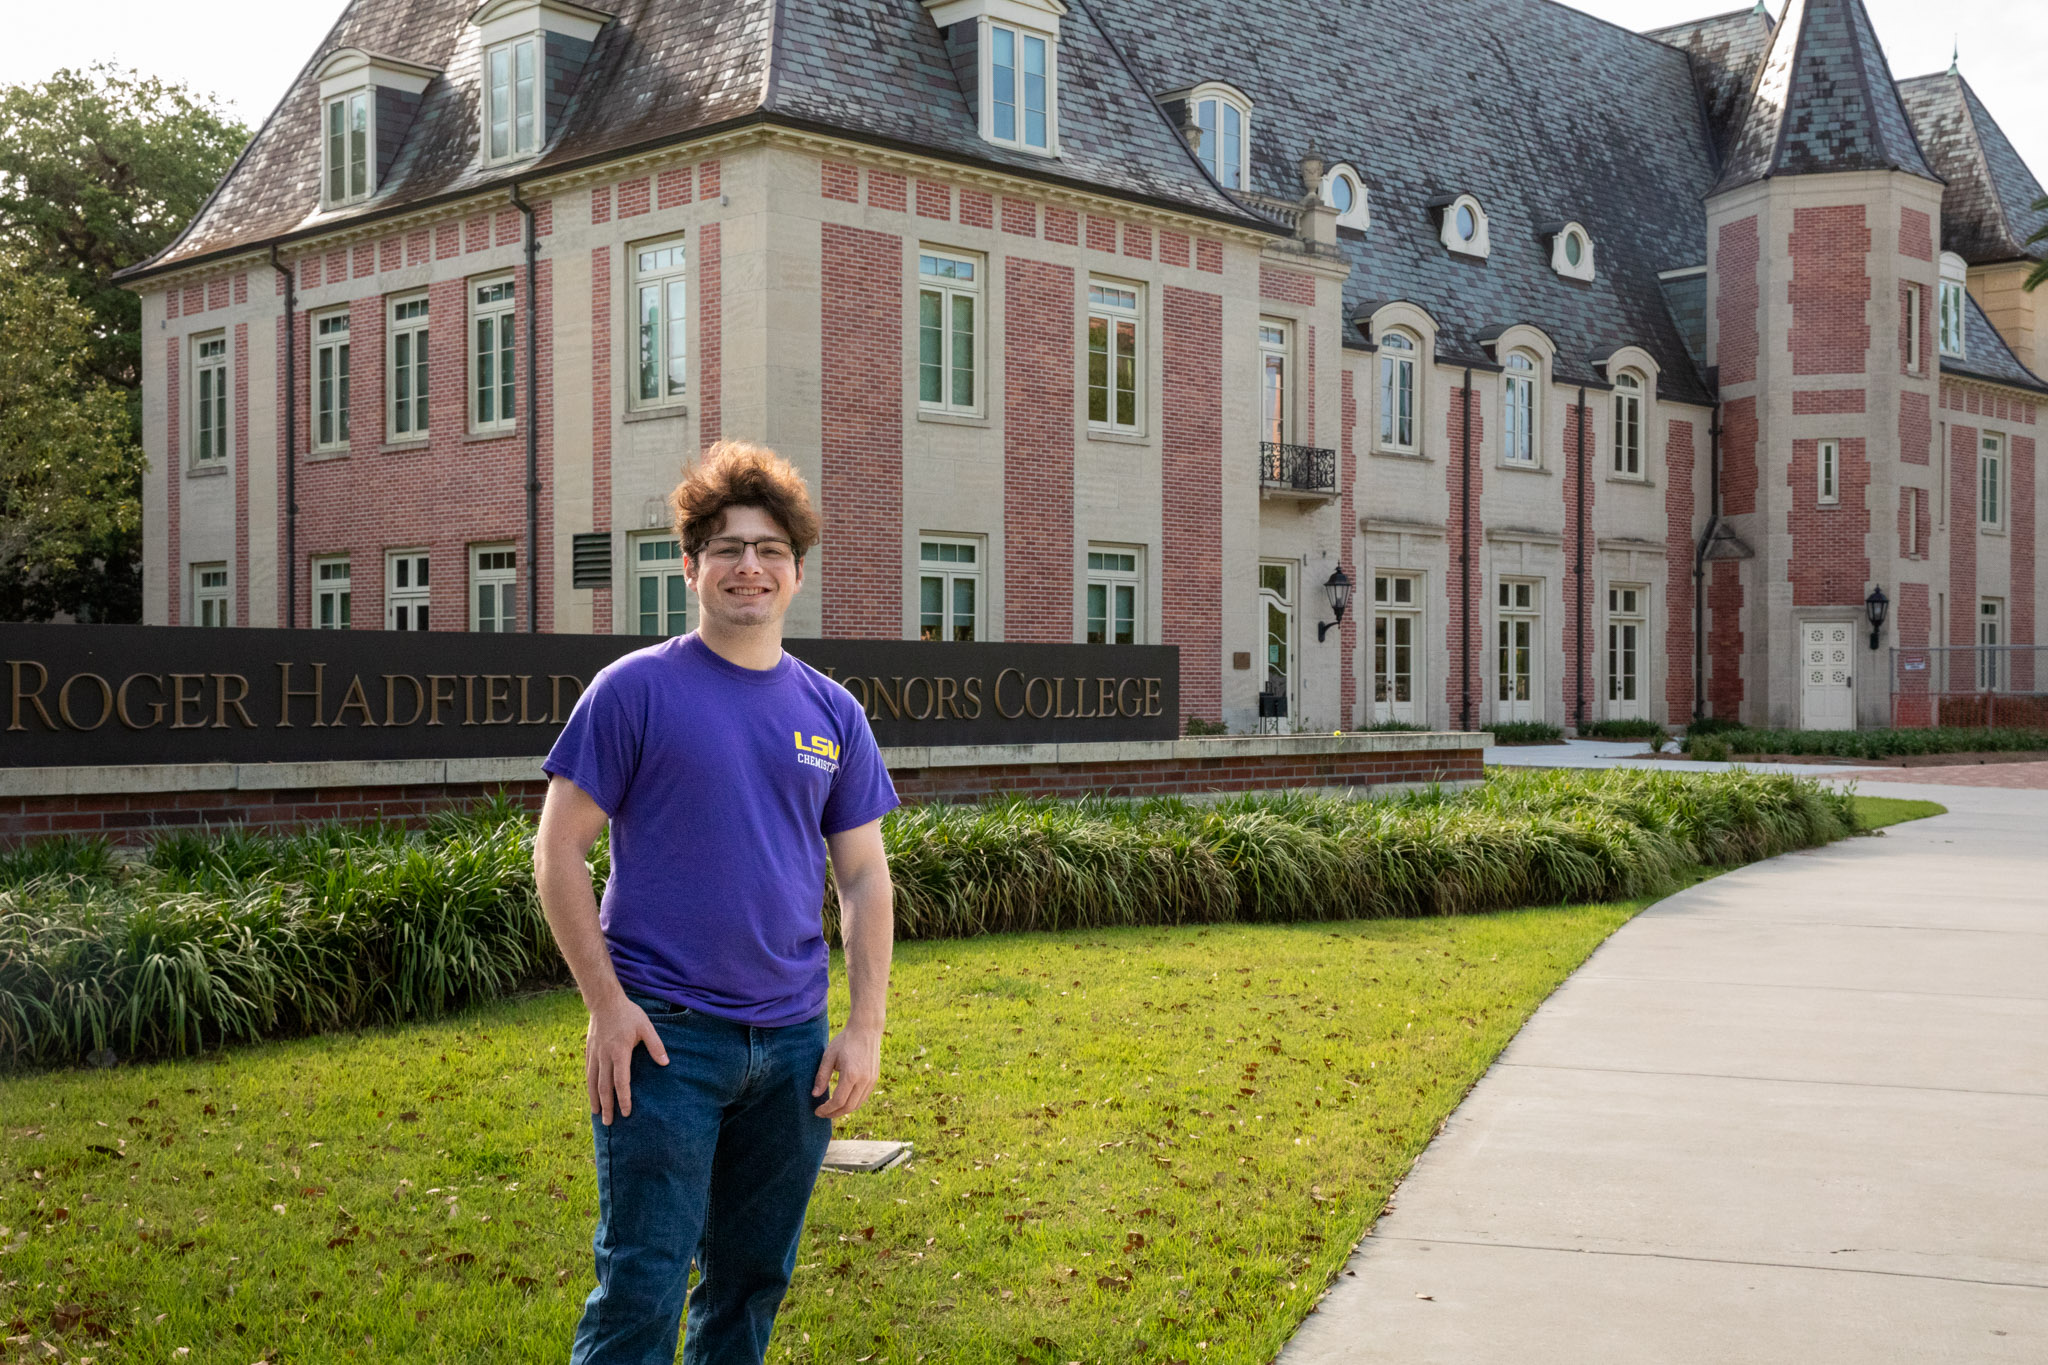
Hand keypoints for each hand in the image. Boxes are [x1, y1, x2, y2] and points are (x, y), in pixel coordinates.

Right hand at [587, 996, 668, 1124]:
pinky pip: (588, 1073)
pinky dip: (589, 1087)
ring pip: (593, 1082)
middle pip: (604, 1087)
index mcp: (619, 1052)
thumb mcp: (646, 1026)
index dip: (624, 1098)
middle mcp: (604, 1056)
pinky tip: (591, 1095)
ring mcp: (595, 1054)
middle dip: (607, 1106)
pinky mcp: (589, 1051)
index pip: (621, 1081)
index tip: (626, 1112)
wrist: (604, 1001)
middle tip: (610, 1123)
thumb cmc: (628, 1014)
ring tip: (598, 1114)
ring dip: (595, 1100)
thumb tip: (665, 1063)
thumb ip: (655, 1045)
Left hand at [812, 1024, 881, 1119]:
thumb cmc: (845, 1041)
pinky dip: (852, 1103)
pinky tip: (843, 1100)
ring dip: (843, 1110)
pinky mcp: (874, 1079)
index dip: (827, 1109)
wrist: (866, 1029)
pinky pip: (863, 1097)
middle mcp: (864, 1080)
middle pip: (849, 1107)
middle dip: (834, 1113)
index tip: (817, 1111)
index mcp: (851, 1075)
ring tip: (831, 1109)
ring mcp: (871, 1080)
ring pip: (857, 1104)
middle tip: (822, 1114)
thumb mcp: (829, 1056)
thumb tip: (815, 1095)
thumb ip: (821, 1077)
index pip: (838, 1101)